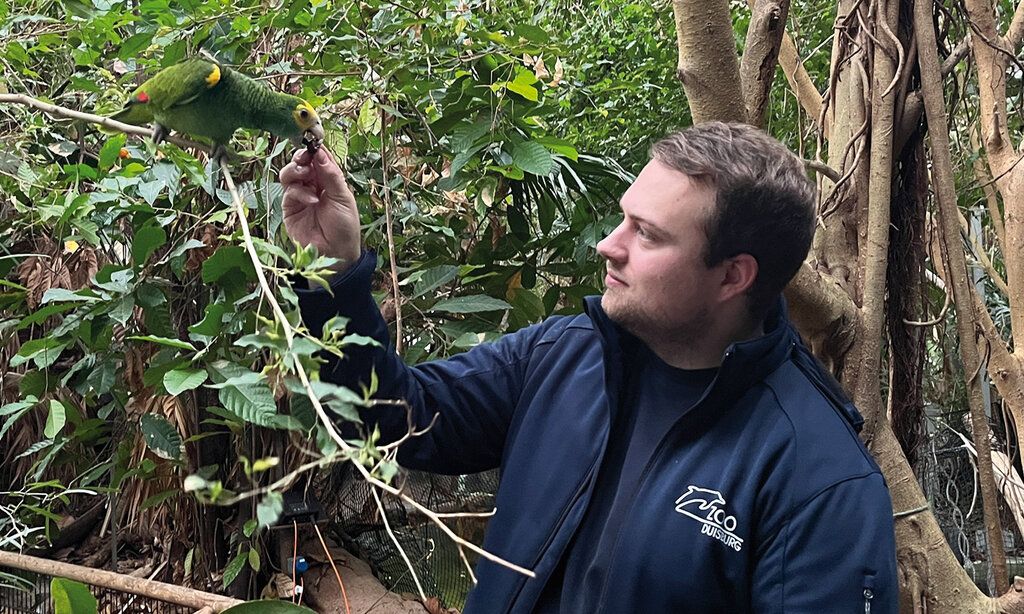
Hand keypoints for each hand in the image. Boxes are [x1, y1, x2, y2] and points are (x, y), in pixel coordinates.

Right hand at [280, 147, 360, 272]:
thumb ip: (331, 176)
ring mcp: (299, 196)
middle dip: (301, 157)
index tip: (313, 144)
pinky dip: (299, 192)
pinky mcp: (290, 208)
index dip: (315, 150)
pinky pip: (289, 192)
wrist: (337, 253)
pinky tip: (312, 200)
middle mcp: (312, 185)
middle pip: (300, 163)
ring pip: (289, 174)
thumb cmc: (345, 226)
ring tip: (306, 175)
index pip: (318, 159)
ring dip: (296, 171)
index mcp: (328, 180)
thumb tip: (320, 153)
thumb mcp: (343, 198)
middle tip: (305, 157)